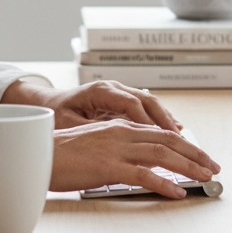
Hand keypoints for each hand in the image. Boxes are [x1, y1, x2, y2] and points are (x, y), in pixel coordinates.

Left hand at [2, 79, 180, 131]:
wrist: (47, 103)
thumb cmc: (55, 114)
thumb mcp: (69, 124)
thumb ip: (90, 131)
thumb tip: (106, 144)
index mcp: (100, 90)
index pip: (131, 104)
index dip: (148, 122)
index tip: (162, 140)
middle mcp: (113, 88)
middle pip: (147, 101)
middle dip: (167, 121)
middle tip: (184, 142)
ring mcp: (119, 93)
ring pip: (150, 104)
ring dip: (167, 121)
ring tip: (184, 140)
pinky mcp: (121, 102)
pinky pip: (145, 109)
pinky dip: (159, 121)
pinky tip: (173, 133)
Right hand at [48, 118, 220, 198]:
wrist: (37, 155)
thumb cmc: (60, 153)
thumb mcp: (93, 143)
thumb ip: (116, 145)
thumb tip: (137, 157)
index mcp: (118, 126)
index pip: (159, 132)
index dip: (183, 143)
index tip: (199, 155)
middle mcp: (121, 133)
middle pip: (167, 140)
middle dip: (194, 154)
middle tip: (212, 166)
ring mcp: (115, 149)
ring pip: (161, 154)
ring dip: (187, 166)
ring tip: (204, 177)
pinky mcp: (108, 167)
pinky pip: (143, 175)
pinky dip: (164, 183)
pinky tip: (177, 192)